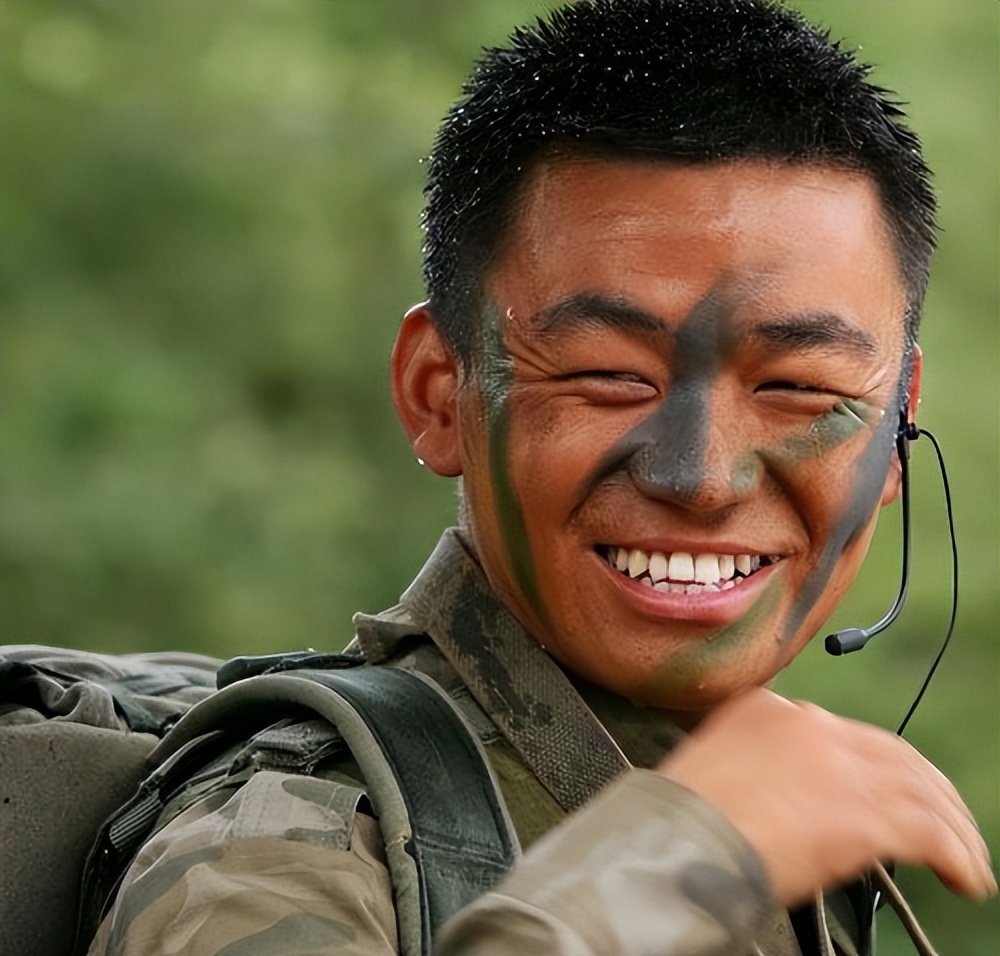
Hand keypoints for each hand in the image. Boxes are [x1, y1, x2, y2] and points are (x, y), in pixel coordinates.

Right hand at [657, 688, 996, 907]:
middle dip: (930, 790)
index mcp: (767, 709)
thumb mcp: (714, 766)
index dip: (880, 766)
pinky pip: (931, 832)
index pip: (844, 733)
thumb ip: (759, 763)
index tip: (892, 791)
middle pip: (893, 753)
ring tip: (969, 857)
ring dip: (954, 826)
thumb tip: (794, 795)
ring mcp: (840, 763)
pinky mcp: (864, 811)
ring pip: (921, 789)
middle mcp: (809, 724)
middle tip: (951, 823)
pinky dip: (958, 856)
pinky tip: (966, 877)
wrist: (674, 839)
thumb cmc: (678, 818)